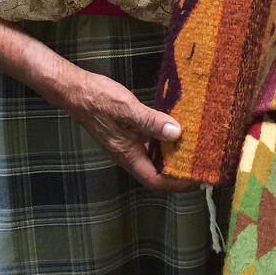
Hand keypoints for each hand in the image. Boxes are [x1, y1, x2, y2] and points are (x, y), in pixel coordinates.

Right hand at [62, 67, 189, 190]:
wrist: (76, 90)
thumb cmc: (97, 99)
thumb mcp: (128, 109)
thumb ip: (152, 122)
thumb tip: (176, 133)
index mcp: (127, 155)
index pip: (155, 181)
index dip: (176, 184)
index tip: (196, 179)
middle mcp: (127, 154)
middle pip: (156, 173)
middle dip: (178, 172)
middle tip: (200, 163)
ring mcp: (126, 145)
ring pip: (153, 158)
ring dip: (172, 155)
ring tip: (192, 147)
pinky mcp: (126, 134)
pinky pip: (148, 144)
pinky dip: (162, 140)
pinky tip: (173, 129)